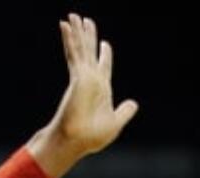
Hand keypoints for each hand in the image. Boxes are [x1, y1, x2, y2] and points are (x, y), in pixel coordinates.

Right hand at [28, 15, 138, 177]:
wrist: (77, 140)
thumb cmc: (92, 137)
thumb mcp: (116, 122)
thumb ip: (125, 111)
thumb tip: (134, 103)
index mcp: (102, 89)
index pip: (103, 66)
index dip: (104, 54)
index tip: (105, 44)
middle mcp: (92, 79)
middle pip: (90, 52)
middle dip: (89, 36)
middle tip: (86, 21)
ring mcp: (83, 76)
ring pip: (81, 48)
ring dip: (77, 31)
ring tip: (73, 16)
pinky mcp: (77, 75)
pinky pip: (74, 52)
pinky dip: (70, 38)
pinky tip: (65, 25)